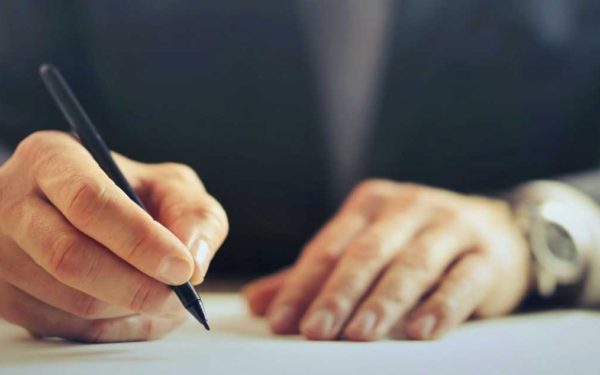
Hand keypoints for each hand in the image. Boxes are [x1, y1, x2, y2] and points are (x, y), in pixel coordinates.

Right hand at [0, 131, 227, 341]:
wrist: (86, 211)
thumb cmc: (133, 194)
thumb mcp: (171, 186)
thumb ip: (194, 215)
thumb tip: (194, 263)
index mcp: (53, 158)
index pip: (88, 201)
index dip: (139, 240)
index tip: (181, 267)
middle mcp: (13, 202)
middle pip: (69, 256)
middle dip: (136, 286)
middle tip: (179, 296)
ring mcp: (1, 252)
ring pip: (68, 300)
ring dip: (129, 309)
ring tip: (166, 299)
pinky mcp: (5, 295)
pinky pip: (65, 328)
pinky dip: (115, 328)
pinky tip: (140, 311)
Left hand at [244, 179, 529, 340]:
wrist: (496, 229)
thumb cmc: (417, 242)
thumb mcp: (367, 247)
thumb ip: (316, 275)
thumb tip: (258, 303)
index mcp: (370, 204)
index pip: (328, 248)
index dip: (302, 286)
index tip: (280, 323)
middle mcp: (408, 207)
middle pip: (366, 254)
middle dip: (338, 294)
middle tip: (314, 331)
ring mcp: (449, 226)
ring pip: (411, 265)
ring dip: (383, 301)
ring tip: (358, 335)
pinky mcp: (485, 254)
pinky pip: (462, 280)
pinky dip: (442, 306)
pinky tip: (421, 332)